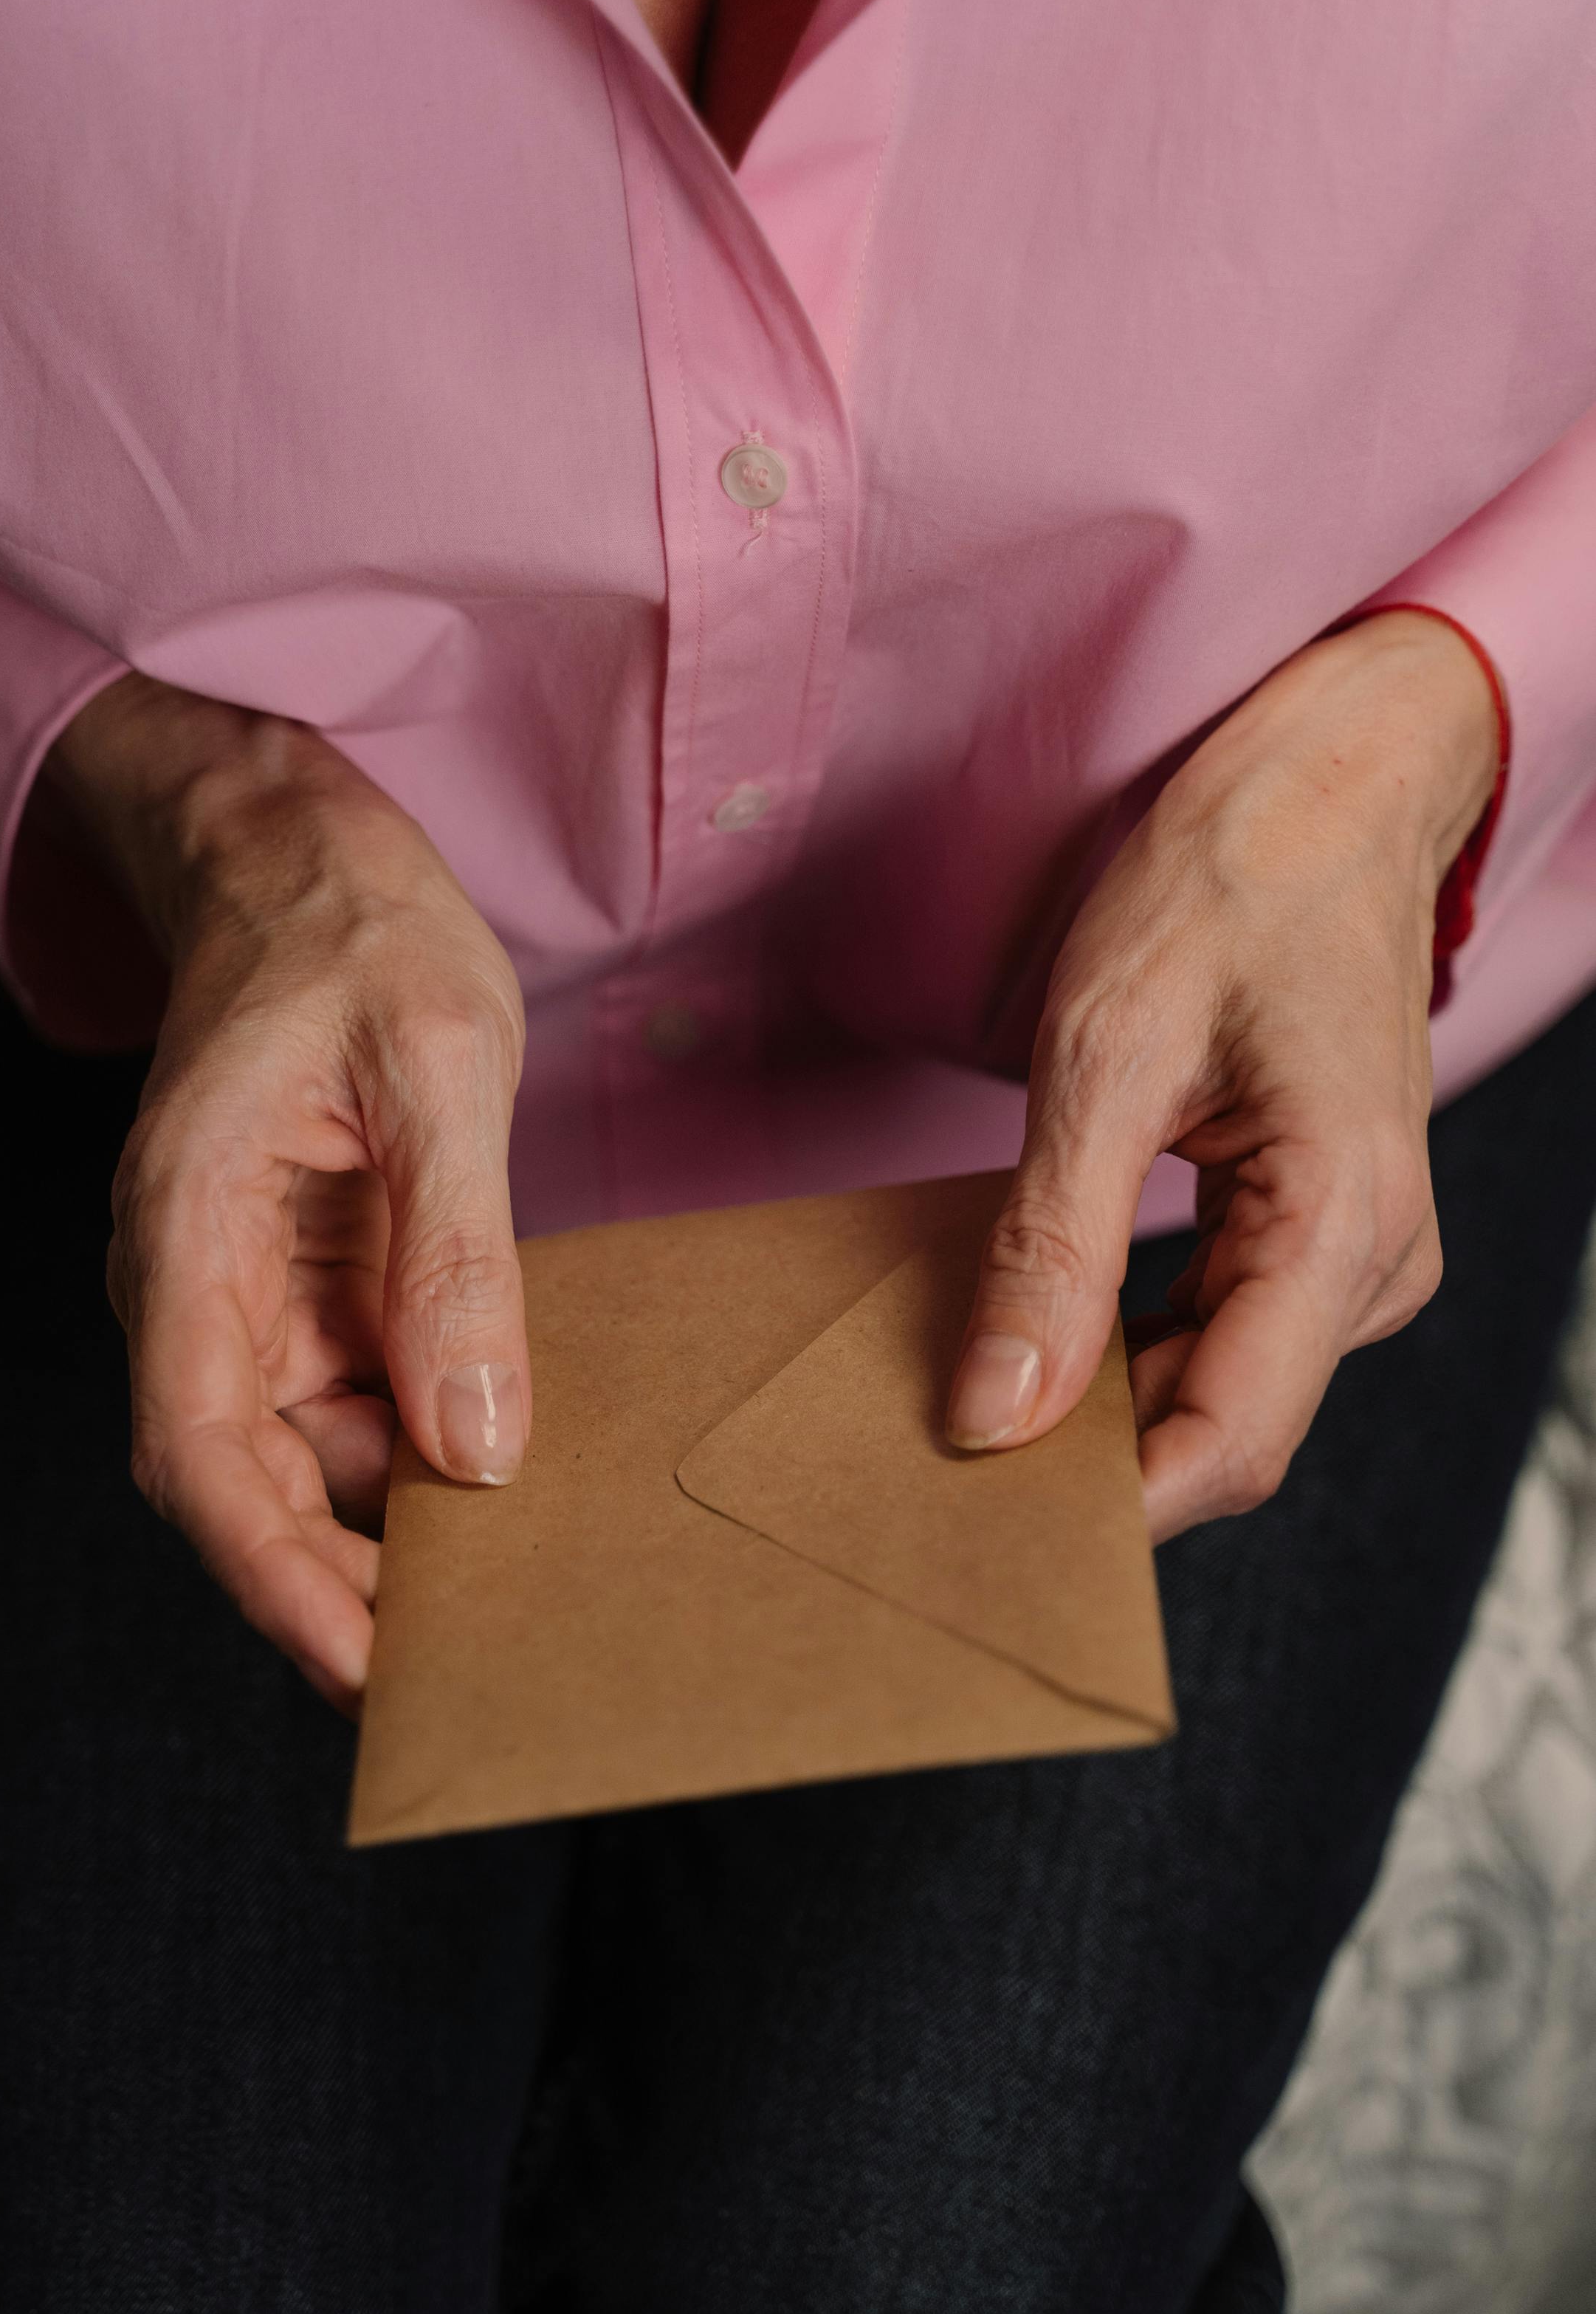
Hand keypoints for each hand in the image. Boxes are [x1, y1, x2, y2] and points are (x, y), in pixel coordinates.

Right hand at [40, 675, 531, 1706]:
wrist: (307, 858)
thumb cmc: (357, 931)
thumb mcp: (439, 1068)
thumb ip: (454, 1254)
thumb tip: (474, 1441)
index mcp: (185, 1231)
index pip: (202, 1452)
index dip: (276, 1582)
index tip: (364, 1676)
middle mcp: (194, 1284)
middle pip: (247, 1486)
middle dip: (344, 1590)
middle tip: (471, 1676)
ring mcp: (246, 1293)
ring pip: (303, 1461)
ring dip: (392, 1533)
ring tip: (513, 1595)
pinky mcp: (306, 1286)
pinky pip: (352, 1405)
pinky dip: (420, 1457)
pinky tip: (504, 1484)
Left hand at [945, 612, 1500, 1538]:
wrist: (1330, 790)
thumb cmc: (1230, 885)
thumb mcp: (1108, 1054)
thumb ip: (1052, 1248)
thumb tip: (993, 1415)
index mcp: (1344, 1223)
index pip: (1228, 1441)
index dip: (1103, 1505)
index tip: (975, 1523)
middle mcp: (1374, 1265)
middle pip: (1222, 1431)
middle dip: (1087, 1466)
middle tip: (937, 1465)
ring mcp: (1354, 1254)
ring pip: (1219, 1393)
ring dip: (1101, 1412)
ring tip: (973, 1399)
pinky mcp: (1316, 1233)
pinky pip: (1222, 1336)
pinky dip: (1129, 1354)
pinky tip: (1041, 1337)